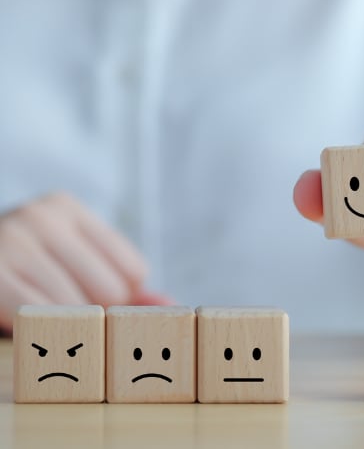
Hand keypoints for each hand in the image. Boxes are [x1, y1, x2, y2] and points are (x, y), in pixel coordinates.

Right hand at [0, 193, 170, 330]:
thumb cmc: (28, 272)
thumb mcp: (75, 265)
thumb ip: (123, 283)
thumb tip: (171, 305)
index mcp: (68, 209)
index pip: (134, 269)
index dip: (121, 296)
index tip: (96, 298)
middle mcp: (44, 217)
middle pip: (113, 290)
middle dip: (96, 311)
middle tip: (69, 308)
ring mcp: (16, 241)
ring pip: (80, 307)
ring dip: (68, 325)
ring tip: (48, 312)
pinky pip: (43, 317)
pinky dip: (43, 330)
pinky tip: (32, 322)